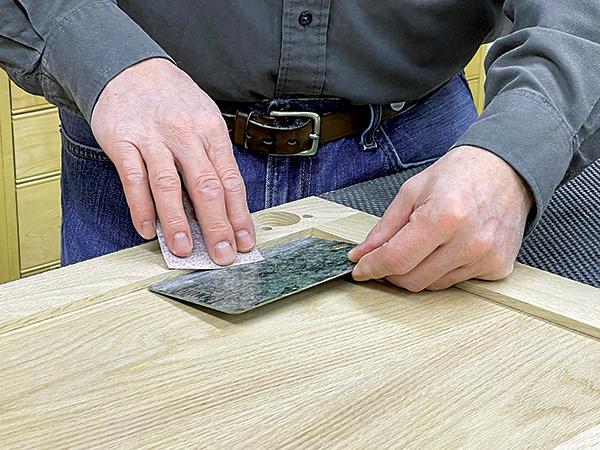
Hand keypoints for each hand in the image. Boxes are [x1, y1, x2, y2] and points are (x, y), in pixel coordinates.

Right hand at [90, 58, 254, 264]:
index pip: (231, 181)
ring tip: (183, 249)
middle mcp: (185, 134)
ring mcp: (153, 137)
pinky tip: (146, 228)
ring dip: (177, 221)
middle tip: (222, 255)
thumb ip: (211, 161)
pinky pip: (133, 178)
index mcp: (211, 132)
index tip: (245, 241)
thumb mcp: (203, 120)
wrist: (130, 67)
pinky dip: (140, 207)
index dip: (239, 215)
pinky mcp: (123, 140)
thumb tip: (218, 208)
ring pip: (169, 185)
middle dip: (217, 226)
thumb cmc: (173, 101)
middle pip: (206, 186)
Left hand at [349, 146, 533, 290]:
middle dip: (391, 272)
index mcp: (445, 215)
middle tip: (387, 256)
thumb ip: (384, 228)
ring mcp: (486, 257)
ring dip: (418, 270)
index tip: (360, 268)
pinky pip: (456, 282)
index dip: (371, 267)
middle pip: (412, 279)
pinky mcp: (497, 268)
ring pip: (432, 284)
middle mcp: (469, 241)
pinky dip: (443, 270)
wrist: (505, 171)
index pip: (396, 258)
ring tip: (426, 243)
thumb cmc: (460, 175)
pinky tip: (449, 247)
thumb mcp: (412, 192)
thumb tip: (362, 254)